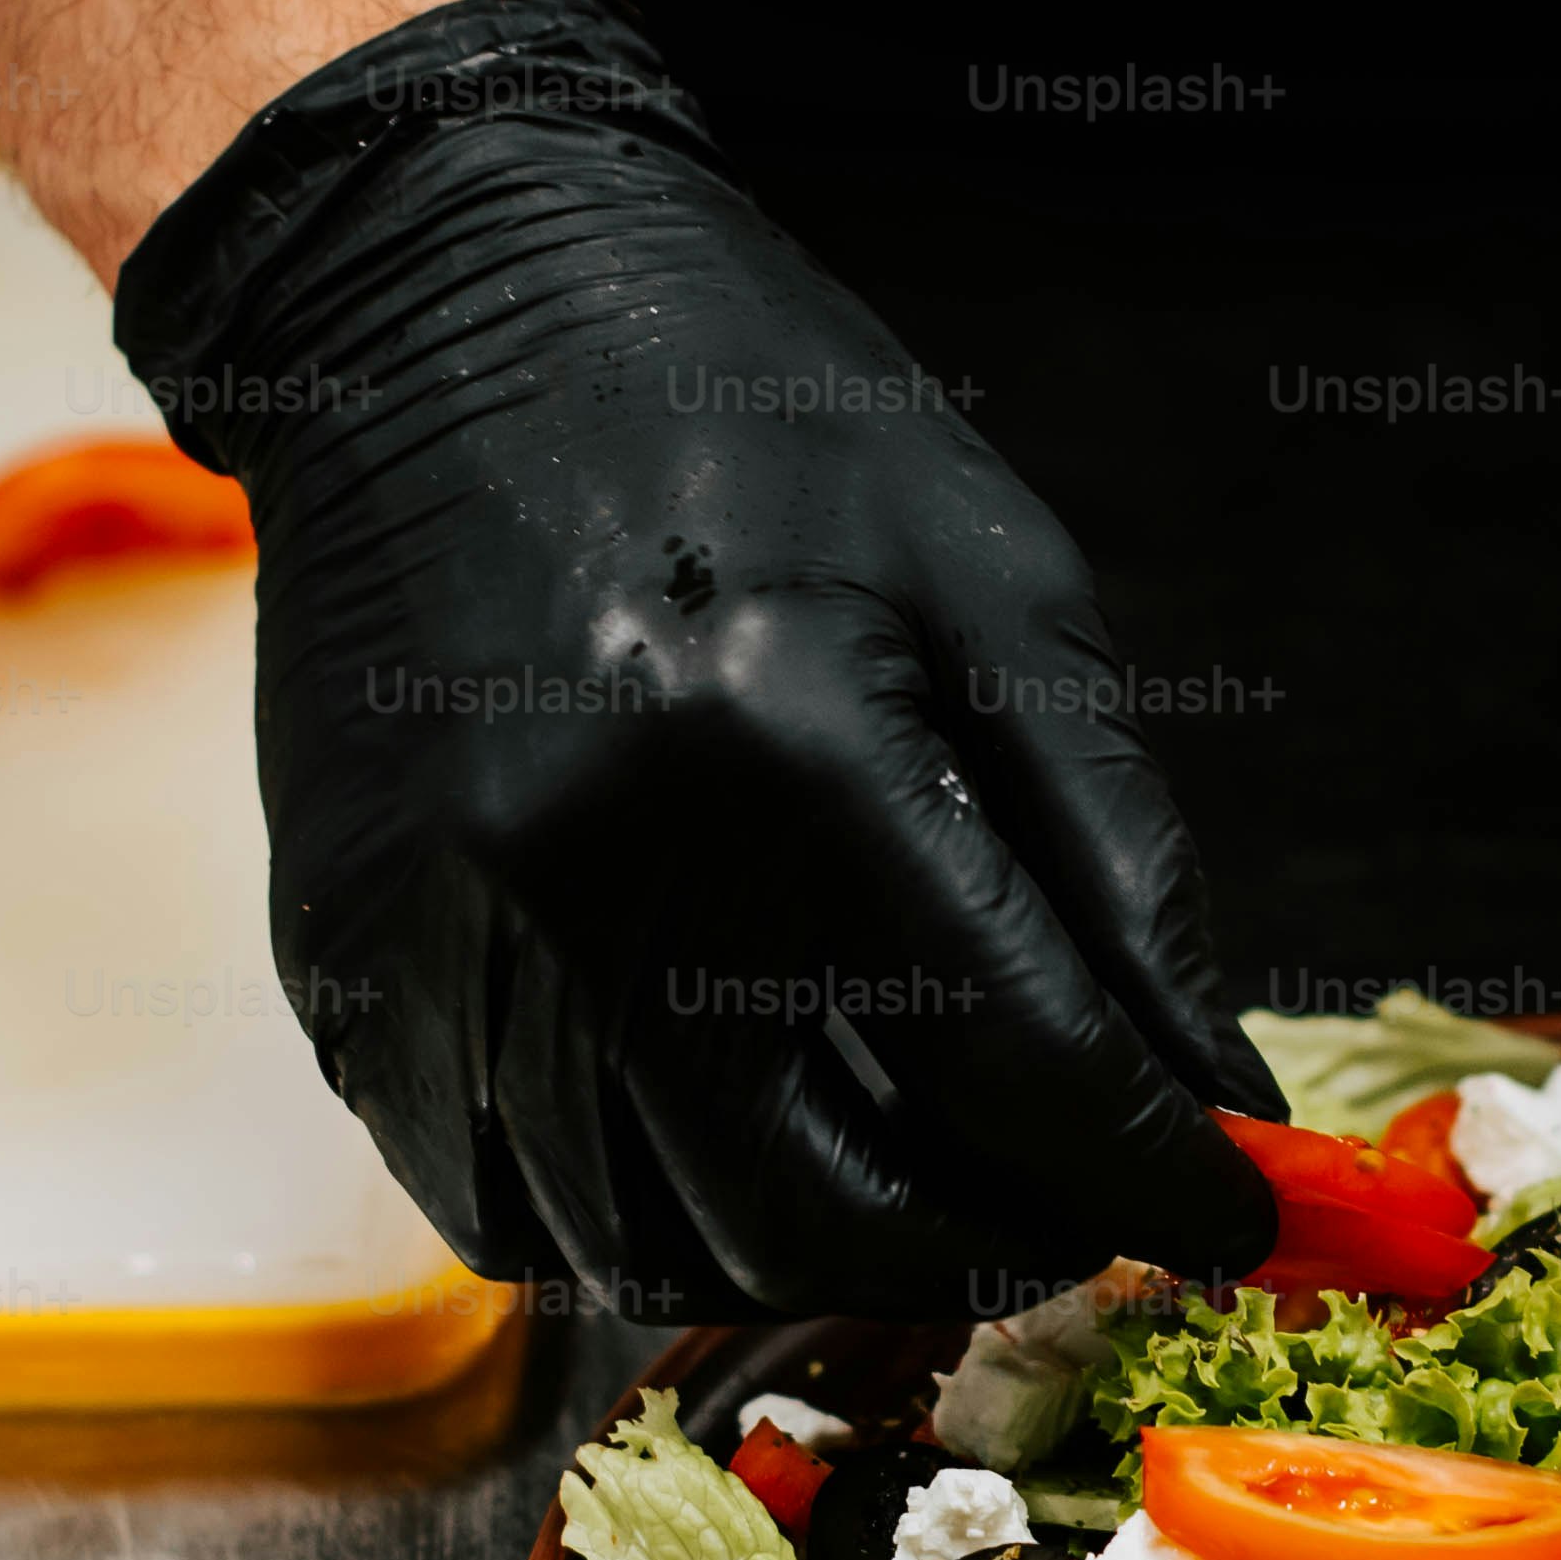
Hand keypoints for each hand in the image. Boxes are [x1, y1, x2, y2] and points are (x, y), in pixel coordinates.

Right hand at [117, 0, 1279, 1314]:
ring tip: (911, 1192)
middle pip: (820, 1208)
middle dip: (981, 1246)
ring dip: (811, 1258)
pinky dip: (632, 1227)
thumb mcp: (996, 580)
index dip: (1141, 1173)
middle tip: (1062, 1214)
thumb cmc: (740, 415)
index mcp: (786, 742)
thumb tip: (1212, 1091)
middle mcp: (592, 867)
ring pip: (651, 1241)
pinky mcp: (343, 962)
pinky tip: (724, 1161)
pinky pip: (490, 1202)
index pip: (1010, 1060)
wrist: (436, 301)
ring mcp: (442, 932)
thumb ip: (1115, 853)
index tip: (1216, 1217)